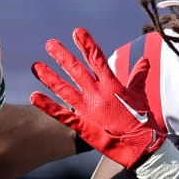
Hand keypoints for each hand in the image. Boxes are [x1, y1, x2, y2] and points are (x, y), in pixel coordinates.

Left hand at [30, 27, 165, 169]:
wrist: (138, 146)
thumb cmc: (142, 121)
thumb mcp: (140, 95)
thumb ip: (138, 76)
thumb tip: (144, 61)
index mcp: (111, 85)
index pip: (97, 59)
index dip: (86, 44)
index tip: (77, 32)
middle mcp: (97, 94)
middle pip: (76, 70)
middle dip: (62, 56)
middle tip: (50, 44)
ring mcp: (88, 109)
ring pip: (64, 89)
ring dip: (49, 77)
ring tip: (36, 66)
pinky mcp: (82, 125)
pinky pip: (61, 114)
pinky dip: (47, 106)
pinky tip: (34, 97)